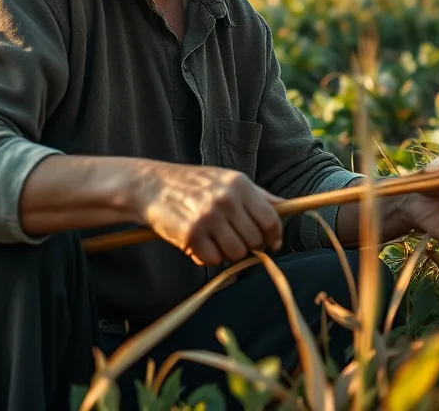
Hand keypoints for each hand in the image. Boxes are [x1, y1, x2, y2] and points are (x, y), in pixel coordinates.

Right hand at [133, 162, 282, 266]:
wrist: (152, 185)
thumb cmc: (194, 184)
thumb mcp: (227, 179)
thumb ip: (257, 195)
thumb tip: (286, 206)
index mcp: (239, 184)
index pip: (270, 219)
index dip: (273, 235)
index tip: (271, 243)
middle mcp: (226, 200)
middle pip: (254, 240)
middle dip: (248, 245)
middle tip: (232, 238)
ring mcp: (208, 218)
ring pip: (236, 253)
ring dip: (228, 253)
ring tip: (215, 240)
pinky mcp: (191, 235)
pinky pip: (213, 260)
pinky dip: (207, 257)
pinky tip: (199, 243)